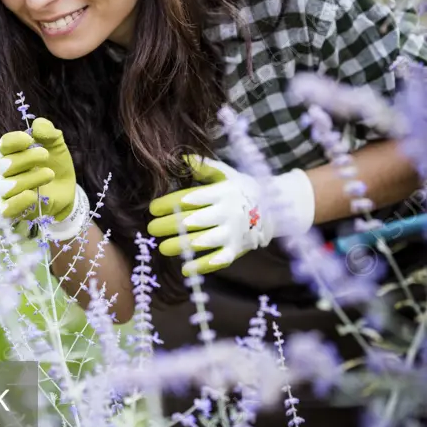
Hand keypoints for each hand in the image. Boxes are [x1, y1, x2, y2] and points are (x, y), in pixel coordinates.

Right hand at [0, 117, 89, 239]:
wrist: (66, 190)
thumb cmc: (56, 164)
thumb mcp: (57, 145)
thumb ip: (49, 131)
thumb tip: (38, 125)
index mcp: (11, 152)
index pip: (4, 144)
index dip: (15, 140)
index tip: (31, 139)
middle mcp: (3, 171)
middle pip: (6, 164)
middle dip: (28, 158)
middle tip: (45, 155)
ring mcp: (5, 191)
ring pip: (9, 186)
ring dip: (31, 178)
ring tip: (49, 174)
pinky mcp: (12, 209)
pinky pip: (7, 208)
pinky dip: (19, 201)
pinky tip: (33, 195)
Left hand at [146, 155, 314, 275]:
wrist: (274, 208)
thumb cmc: (240, 188)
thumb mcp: (225, 173)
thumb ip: (203, 168)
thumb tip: (180, 158)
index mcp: (222, 192)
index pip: (191, 198)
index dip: (169, 203)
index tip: (152, 208)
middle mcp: (228, 212)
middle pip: (193, 221)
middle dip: (169, 225)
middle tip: (151, 229)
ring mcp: (233, 232)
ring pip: (203, 241)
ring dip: (181, 246)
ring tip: (162, 248)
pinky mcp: (237, 249)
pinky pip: (218, 259)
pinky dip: (202, 265)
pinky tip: (185, 268)